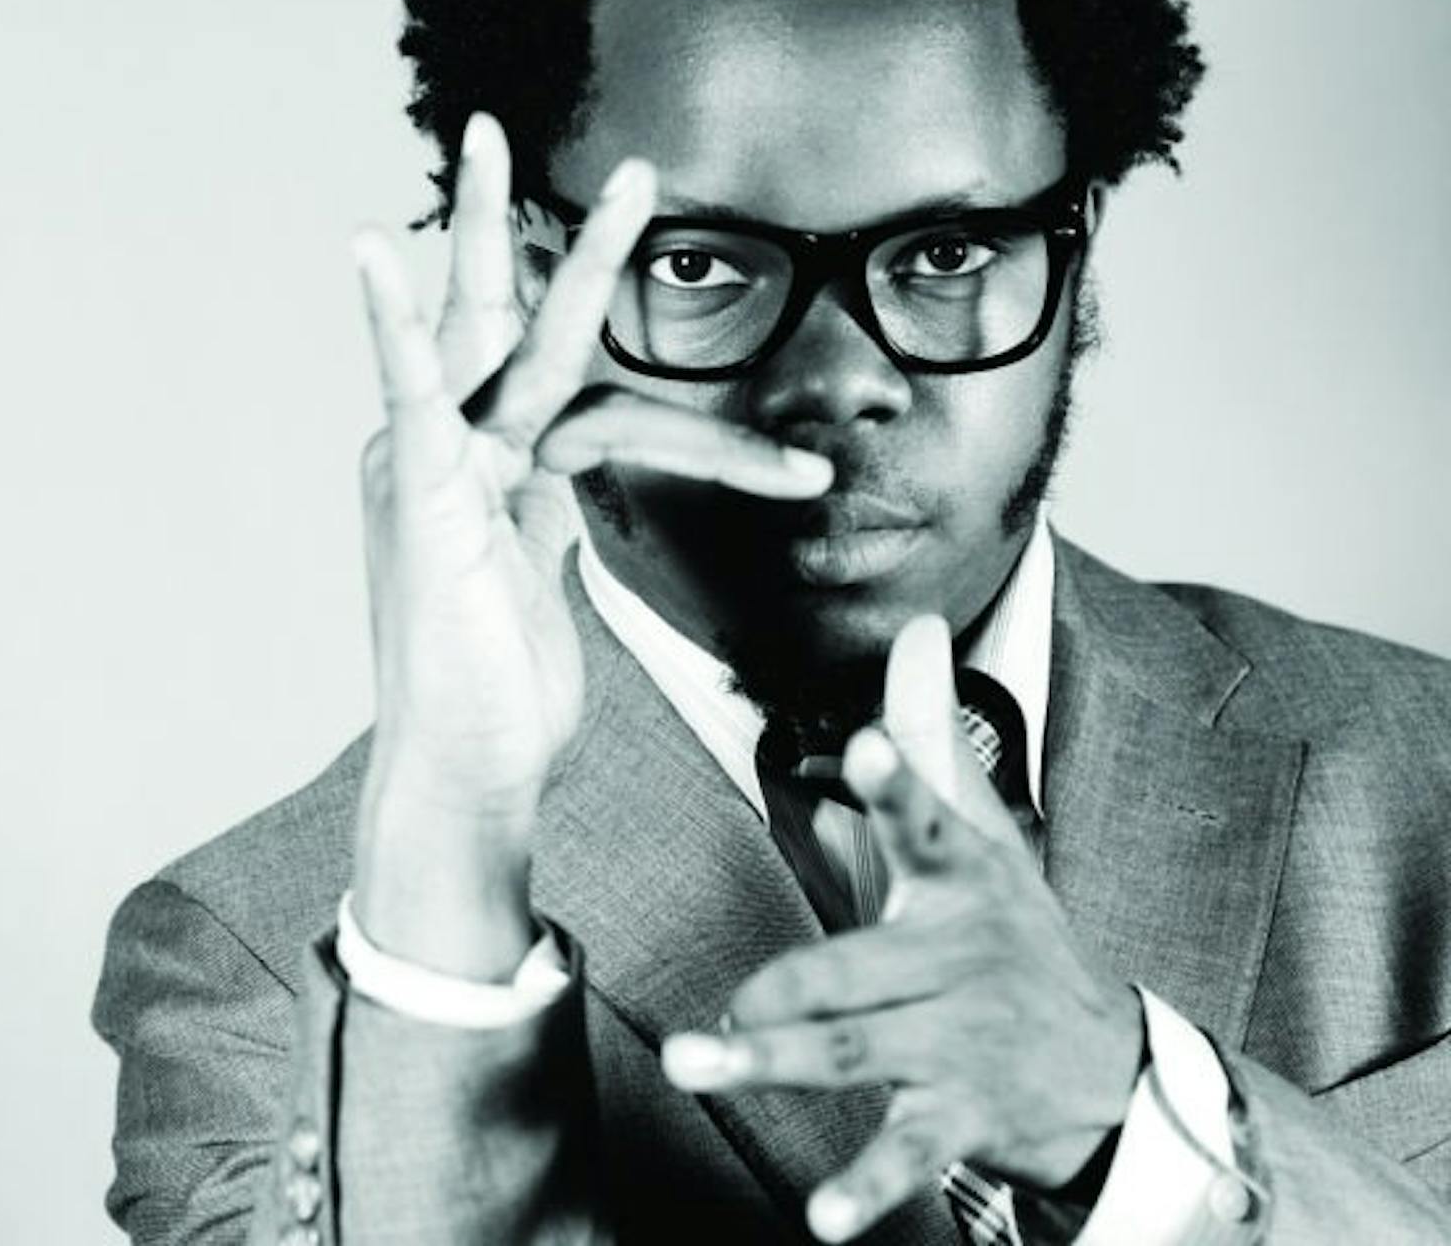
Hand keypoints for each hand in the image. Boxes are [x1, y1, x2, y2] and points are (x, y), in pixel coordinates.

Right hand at [349, 113, 833, 977]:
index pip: (583, 393)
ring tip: (636, 184)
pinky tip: (369, 253)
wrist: (468, 773)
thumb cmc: (505, 697)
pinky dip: (388, 322)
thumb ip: (549, 519)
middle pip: (501, 318)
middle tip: (529, 137)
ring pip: (505, 338)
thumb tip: (569, 490)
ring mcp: (434, 468)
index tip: (766, 439)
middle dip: (523, 227)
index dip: (683, 403)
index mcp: (490, 470)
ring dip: (573, 256)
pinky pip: (409, 392)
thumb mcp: (542, 586)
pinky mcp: (418, 492)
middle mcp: (457, 453)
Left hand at [662, 616, 1143, 1240]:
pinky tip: (824, 1221)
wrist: (1114, 1068)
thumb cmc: (1015, 934)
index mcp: (963, 878)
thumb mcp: (981, 835)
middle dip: (787, 989)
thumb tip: (912, 626)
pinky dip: (867, 1190)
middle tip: (719, 1004)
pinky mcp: (964, 1116)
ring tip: (699, 1066)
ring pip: (859, 1054)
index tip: (861, 742)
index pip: (928, 819)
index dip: (897, 781)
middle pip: (860, 969)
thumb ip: (928, 739)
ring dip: (777, 1066)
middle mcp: (963, 958)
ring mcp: (964, 1041)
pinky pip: (908, 1153)